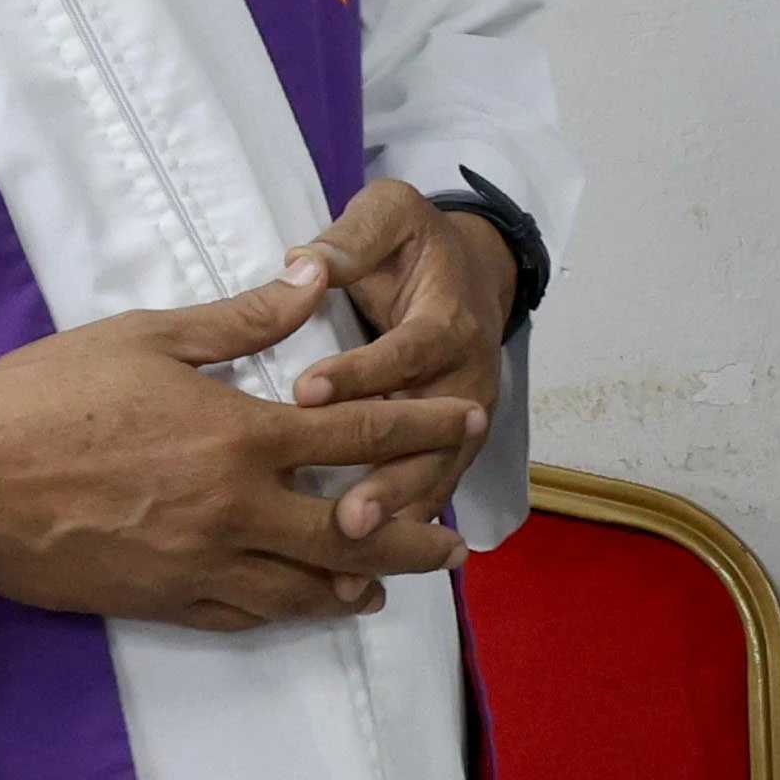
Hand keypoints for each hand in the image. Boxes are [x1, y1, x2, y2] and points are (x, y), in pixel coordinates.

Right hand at [0, 259, 485, 632]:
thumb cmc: (43, 395)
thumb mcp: (147, 336)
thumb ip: (243, 317)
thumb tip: (315, 275)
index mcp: (240, 435)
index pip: (362, 430)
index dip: (426, 426)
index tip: (469, 424)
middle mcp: (234, 508)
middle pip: (356, 531)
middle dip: (416, 539)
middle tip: (457, 546)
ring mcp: (198, 562)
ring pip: (305, 587)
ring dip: (359, 585)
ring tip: (392, 584)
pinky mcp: (157, 599)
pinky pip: (242, 615)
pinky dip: (286, 611)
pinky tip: (308, 605)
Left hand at [280, 178, 520, 542]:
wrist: (474, 271)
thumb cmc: (417, 245)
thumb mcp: (392, 216)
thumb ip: (354, 235)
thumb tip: (307, 259)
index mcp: (448, 320)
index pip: (406, 351)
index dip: (360, 372)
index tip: (305, 392)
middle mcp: (465, 378)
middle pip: (433, 436)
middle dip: (391, 476)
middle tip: (347, 513)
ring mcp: (464, 420)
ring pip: (436, 473)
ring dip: (398, 512)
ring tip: (354, 546)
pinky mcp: (452, 445)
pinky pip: (432, 490)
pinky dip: (405, 527)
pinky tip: (368, 563)